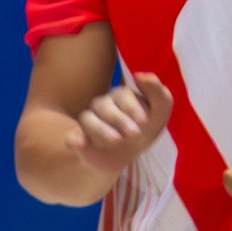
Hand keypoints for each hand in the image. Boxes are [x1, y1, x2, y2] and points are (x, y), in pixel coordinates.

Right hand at [65, 71, 173, 186]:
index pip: (122, 95)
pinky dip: (74, 139)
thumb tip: (141, 74)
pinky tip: (81, 143)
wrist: (129, 156)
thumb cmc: (145, 128)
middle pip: (103, 106)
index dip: (132, 108)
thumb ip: (158, 93)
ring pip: (87, 119)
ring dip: (101, 130)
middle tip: (134, 134)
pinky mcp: (79, 141)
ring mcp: (89, 123)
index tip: (144, 122)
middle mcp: (102, 106)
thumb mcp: (160, 112)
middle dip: (120, 120)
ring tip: (116, 141)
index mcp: (120, 96)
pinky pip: (71, 136)